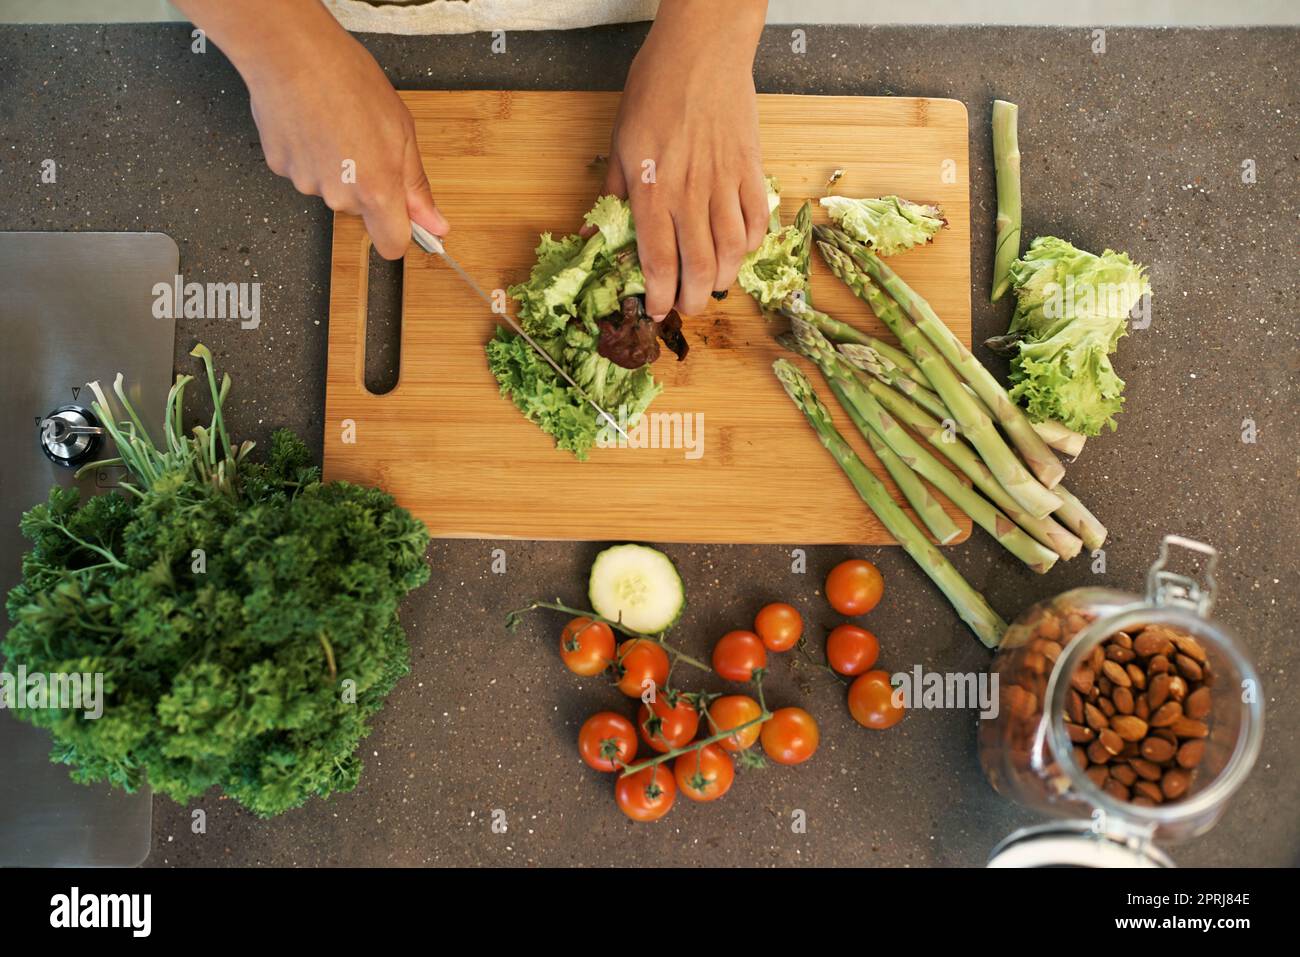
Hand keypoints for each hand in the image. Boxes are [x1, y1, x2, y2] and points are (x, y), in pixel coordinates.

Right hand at [177, 0, 447, 258]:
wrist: (292, 53)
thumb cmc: (349, 81)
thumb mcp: (402, 132)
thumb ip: (416, 186)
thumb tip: (435, 225)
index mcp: (376, 190)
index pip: (391, 245)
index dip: (398, 232)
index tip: (402, 214)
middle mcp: (340, 196)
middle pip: (361, 210)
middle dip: (368, 185)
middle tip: (365, 140)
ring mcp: (306, 184)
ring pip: (332, 189)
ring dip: (338, 167)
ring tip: (337, 124)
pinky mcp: (280, 168)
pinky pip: (305, 170)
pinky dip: (310, 153)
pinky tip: (313, 123)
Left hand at [603, 1, 767, 317]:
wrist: (702, 52)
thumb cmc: (655, 91)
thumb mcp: (620, 144)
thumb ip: (613, 194)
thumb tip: (595, 233)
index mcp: (652, 191)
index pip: (658, 261)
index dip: (659, 296)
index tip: (657, 310)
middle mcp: (690, 194)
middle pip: (697, 266)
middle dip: (692, 298)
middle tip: (686, 307)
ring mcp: (724, 183)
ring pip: (732, 250)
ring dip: (722, 277)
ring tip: (711, 285)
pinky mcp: (750, 169)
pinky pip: (757, 219)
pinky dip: (752, 243)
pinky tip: (740, 249)